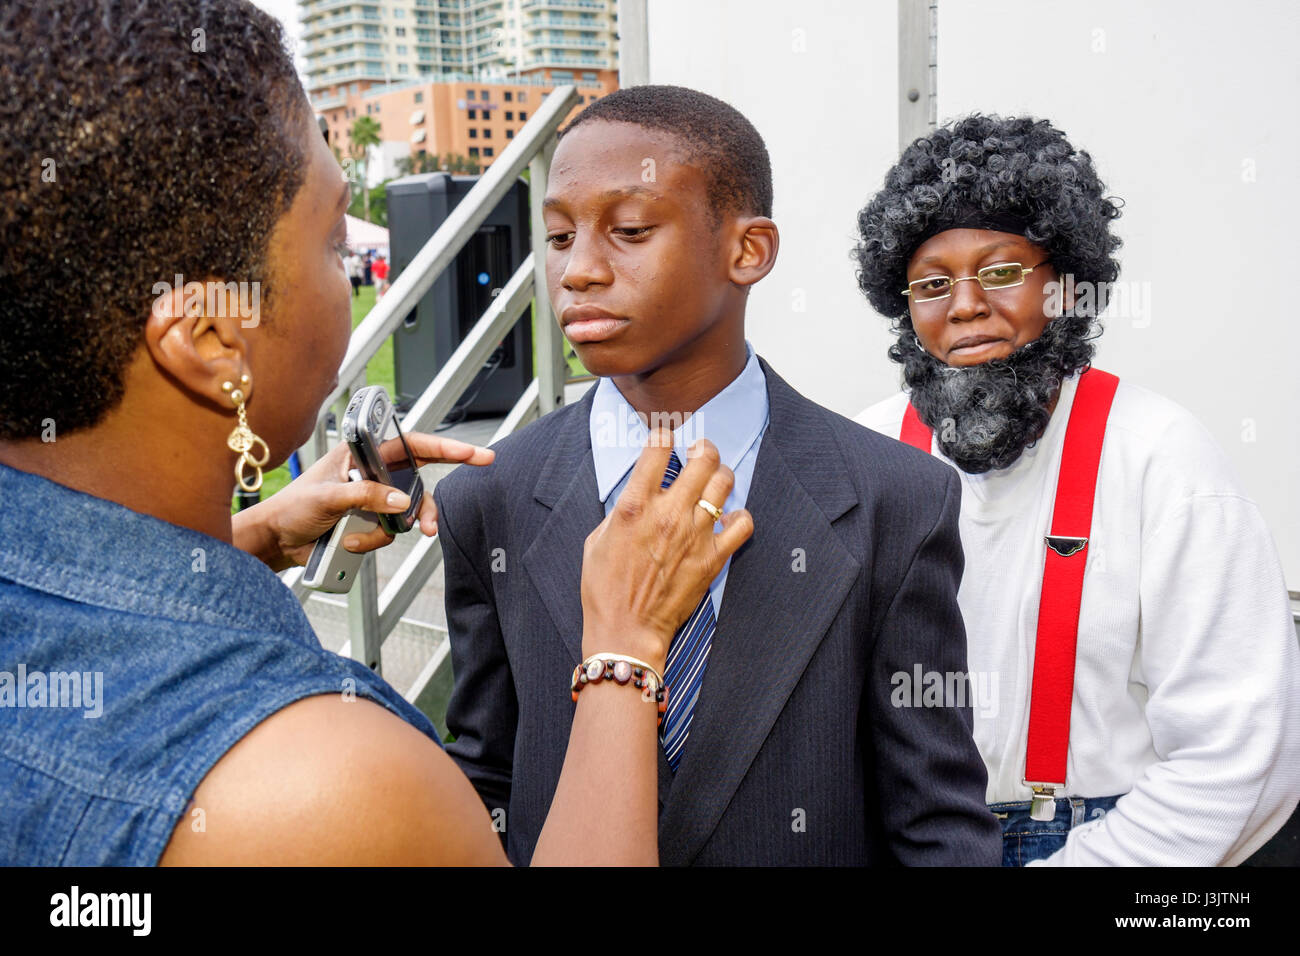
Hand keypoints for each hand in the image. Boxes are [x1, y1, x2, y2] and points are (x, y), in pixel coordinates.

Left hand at [235, 434, 493, 570]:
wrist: (277, 541)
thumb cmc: (292, 507)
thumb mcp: (328, 497)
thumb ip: (367, 496)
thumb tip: (403, 501)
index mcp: (362, 454)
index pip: (411, 445)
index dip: (445, 447)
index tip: (473, 453)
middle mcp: (373, 473)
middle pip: (418, 481)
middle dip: (428, 504)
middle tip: (436, 525)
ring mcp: (374, 499)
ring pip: (407, 511)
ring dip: (400, 527)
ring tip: (380, 540)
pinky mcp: (370, 522)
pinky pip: (390, 531)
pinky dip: (374, 539)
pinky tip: (350, 541)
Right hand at [579, 431, 753, 673]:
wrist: (626, 629)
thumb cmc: (605, 589)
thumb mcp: (597, 539)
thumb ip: (621, 510)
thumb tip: (639, 494)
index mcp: (634, 506)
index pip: (657, 449)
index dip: (664, 435)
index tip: (666, 437)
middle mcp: (668, 514)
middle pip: (703, 459)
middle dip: (703, 448)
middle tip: (700, 451)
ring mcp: (694, 535)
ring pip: (724, 484)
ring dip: (720, 476)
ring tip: (714, 480)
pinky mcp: (712, 558)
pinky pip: (742, 524)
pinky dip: (739, 516)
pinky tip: (727, 518)